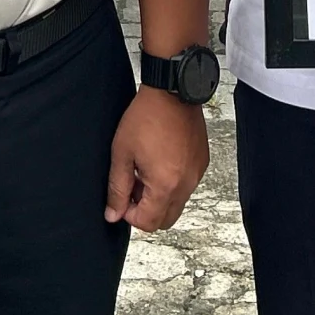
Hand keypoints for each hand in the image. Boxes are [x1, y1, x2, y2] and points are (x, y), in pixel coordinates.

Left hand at [103, 88, 208, 231]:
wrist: (172, 91)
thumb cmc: (147, 116)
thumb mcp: (122, 153)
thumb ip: (117, 188)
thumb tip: (113, 214)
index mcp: (166, 185)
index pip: (148, 223)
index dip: (130, 215)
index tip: (123, 198)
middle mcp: (186, 184)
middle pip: (166, 220)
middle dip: (146, 211)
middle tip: (133, 187)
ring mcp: (197, 174)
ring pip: (177, 203)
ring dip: (159, 197)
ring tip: (145, 171)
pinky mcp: (202, 163)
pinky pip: (187, 186)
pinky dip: (173, 183)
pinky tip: (160, 161)